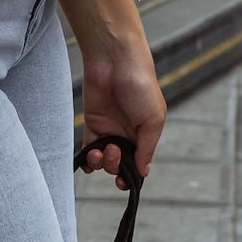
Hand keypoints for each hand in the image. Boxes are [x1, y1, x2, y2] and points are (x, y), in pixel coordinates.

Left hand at [64, 0, 165, 187]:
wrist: (115, 61)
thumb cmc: (141, 86)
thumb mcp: (153, 119)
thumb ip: (146, 148)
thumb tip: (143, 173)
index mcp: (146, 134)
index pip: (139, 163)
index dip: (132, 175)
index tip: (125, 181)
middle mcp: (128, 134)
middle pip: (120, 164)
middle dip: (115, 165)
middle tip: (113, 150)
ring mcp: (109, 129)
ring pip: (104, 160)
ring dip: (101, 163)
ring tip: (101, 151)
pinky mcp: (92, 124)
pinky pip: (88, 148)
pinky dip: (87, 160)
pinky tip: (88, 161)